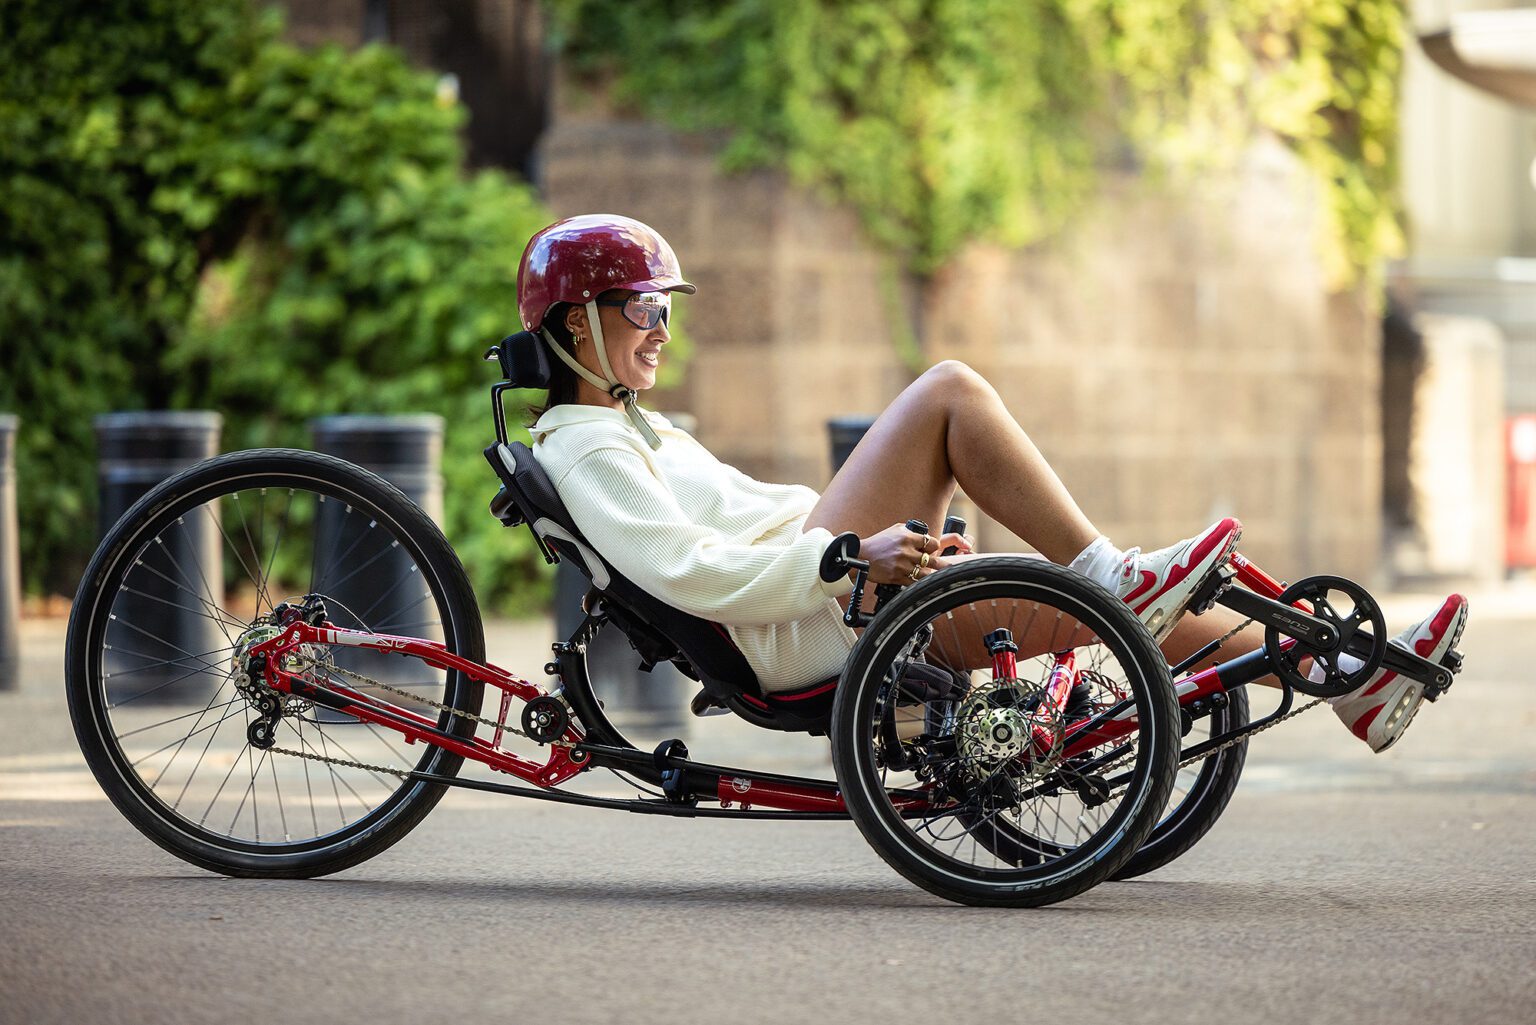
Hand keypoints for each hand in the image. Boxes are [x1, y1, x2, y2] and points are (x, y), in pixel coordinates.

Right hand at [857, 523, 972, 584]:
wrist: (860, 557)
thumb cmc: (878, 543)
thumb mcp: (894, 530)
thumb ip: (911, 532)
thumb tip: (926, 537)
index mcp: (906, 537)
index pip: (931, 543)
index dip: (934, 547)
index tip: (932, 550)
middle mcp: (905, 551)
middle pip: (932, 559)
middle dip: (942, 564)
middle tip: (951, 567)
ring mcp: (902, 565)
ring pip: (925, 573)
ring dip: (932, 575)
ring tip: (940, 577)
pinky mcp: (897, 577)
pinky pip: (914, 582)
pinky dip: (920, 582)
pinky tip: (924, 583)